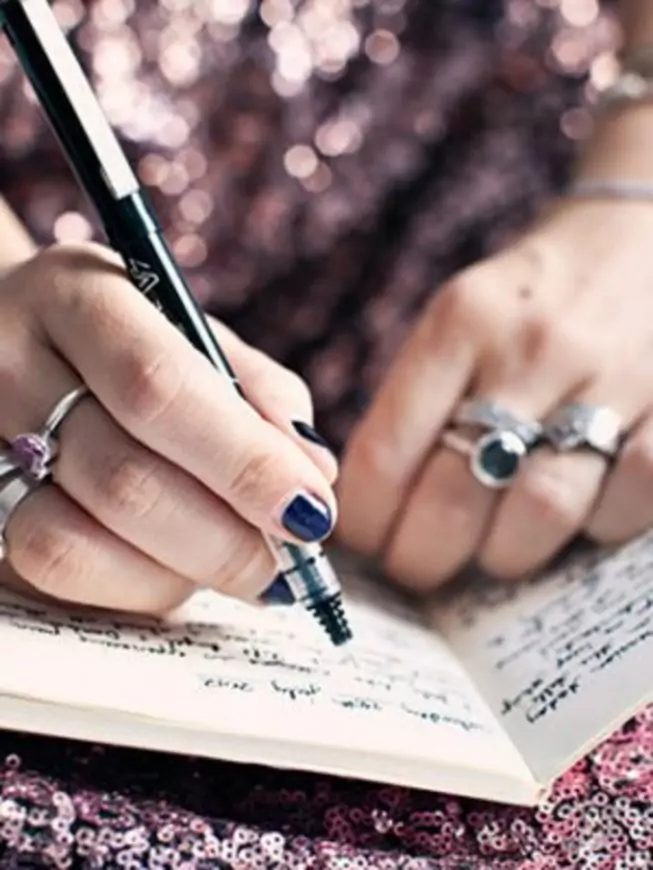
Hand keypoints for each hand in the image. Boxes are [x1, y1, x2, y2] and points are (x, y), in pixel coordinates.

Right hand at [0, 243, 337, 612]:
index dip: (244, 463)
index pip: (160, 389)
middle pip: (122, 480)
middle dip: (228, 540)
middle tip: (290, 562)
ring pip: (72, 543)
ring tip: (242, 568)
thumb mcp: (195, 330)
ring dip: (180, 574)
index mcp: (78, 296)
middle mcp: (11, 365)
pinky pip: (53, 574)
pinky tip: (179, 569)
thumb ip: (260, 393)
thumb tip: (315, 477)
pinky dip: (135, 586)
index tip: (311, 513)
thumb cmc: (128, 336)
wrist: (15, 336)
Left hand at [338, 197, 652, 588]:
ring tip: (493, 553)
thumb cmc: (529, 299)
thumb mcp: (458, 320)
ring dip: (505, 556)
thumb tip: (377, 508)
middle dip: (424, 560)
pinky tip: (579, 517)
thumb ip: (417, 402)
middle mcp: (528, 348)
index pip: (385, 454)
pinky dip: (597, 527)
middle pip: (454, 497)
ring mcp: (608, 375)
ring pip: (539, 512)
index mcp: (457, 325)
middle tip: (420, 570)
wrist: (639, 233)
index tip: (369, 547)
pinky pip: (629, 500)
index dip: (368, 524)